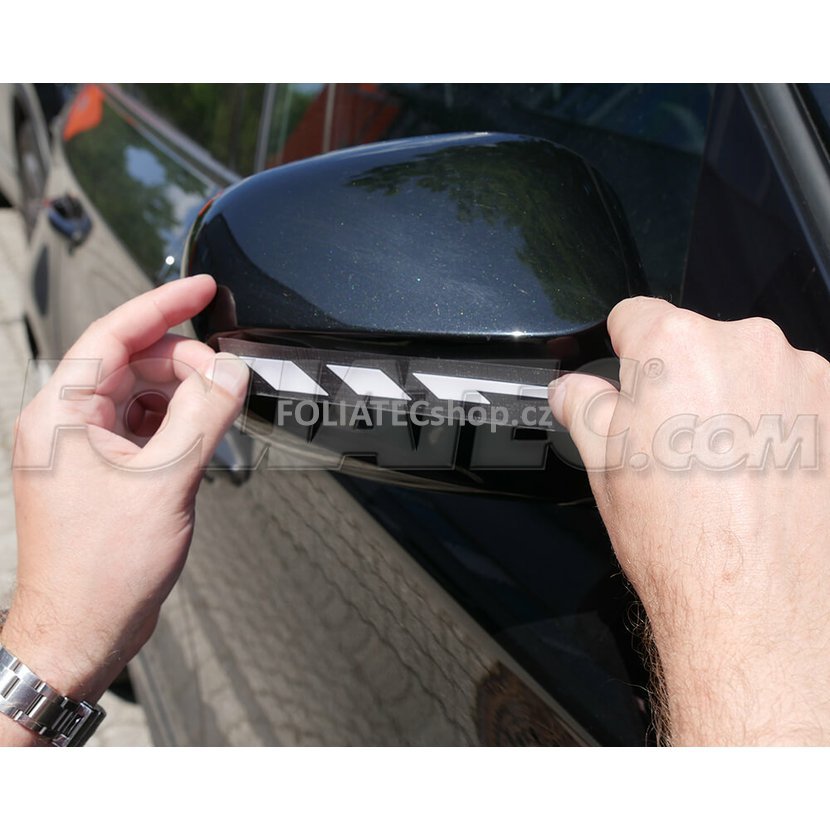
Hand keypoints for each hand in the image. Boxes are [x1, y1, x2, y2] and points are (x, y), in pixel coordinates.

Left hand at [1, 275, 248, 744]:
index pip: (114, 335)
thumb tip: (231, 371)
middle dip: (186, 364)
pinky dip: (178, 424)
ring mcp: (84, 449)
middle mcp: (66, 424)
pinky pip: (145, 426)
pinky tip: (203, 437)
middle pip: (134, 363)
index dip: (162, 306)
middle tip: (229, 380)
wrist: (80, 631)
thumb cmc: (101, 570)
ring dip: (186, 397)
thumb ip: (204, 417)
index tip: (200, 287)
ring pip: (143, 395)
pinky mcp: (104, 471)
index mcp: (62, 414)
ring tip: (220, 413)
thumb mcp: (165, 482)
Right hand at [550, 297, 829, 744]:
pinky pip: (793, 399)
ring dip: (732, 400)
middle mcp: (745, 345)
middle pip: (697, 342)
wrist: (755, 607)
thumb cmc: (680, 540)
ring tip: (719, 468)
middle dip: (680, 379)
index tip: (625, 379)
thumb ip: (583, 407)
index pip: (635, 314)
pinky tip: (759, 477)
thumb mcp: (603, 465)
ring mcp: (803, 377)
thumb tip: (573, 390)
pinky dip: (776, 424)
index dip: (622, 349)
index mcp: (674, 347)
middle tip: (669, 442)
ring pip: (748, 370)